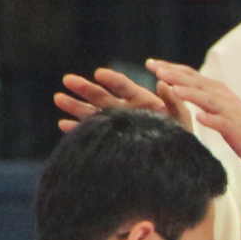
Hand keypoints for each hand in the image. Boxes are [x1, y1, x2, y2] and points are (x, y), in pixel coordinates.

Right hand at [56, 66, 179, 132]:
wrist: (176, 166)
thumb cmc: (183, 141)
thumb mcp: (182, 120)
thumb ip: (174, 102)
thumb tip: (161, 83)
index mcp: (144, 102)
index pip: (125, 87)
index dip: (112, 80)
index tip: (98, 73)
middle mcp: (127, 111)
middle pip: (103, 97)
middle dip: (85, 89)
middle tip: (67, 79)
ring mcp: (117, 125)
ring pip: (93, 113)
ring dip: (75, 106)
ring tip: (58, 98)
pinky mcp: (111, 141)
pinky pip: (91, 134)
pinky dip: (77, 129)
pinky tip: (63, 124)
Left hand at [151, 59, 240, 168]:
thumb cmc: (238, 122)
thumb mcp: (217, 103)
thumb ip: (201, 94)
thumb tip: (179, 86)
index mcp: (214, 89)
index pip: (189, 74)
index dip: (170, 68)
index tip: (150, 64)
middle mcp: (219, 95)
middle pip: (194, 82)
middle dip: (174, 75)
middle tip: (155, 69)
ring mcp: (226, 110)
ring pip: (206, 99)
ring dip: (190, 93)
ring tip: (173, 89)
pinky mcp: (233, 127)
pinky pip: (221, 122)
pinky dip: (211, 119)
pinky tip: (201, 118)